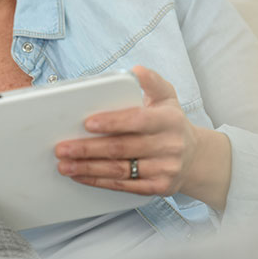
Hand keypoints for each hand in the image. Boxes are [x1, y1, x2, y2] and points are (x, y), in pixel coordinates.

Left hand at [55, 66, 230, 209]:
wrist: (195, 157)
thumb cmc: (170, 122)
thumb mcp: (166, 96)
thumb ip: (150, 80)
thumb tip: (134, 70)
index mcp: (169, 119)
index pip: (138, 120)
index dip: (112, 122)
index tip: (87, 123)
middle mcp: (170, 145)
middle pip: (121, 148)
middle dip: (87, 148)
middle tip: (62, 148)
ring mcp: (165, 169)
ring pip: (119, 169)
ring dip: (88, 168)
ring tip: (64, 164)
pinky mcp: (159, 187)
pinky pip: (124, 186)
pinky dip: (99, 181)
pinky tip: (81, 176)